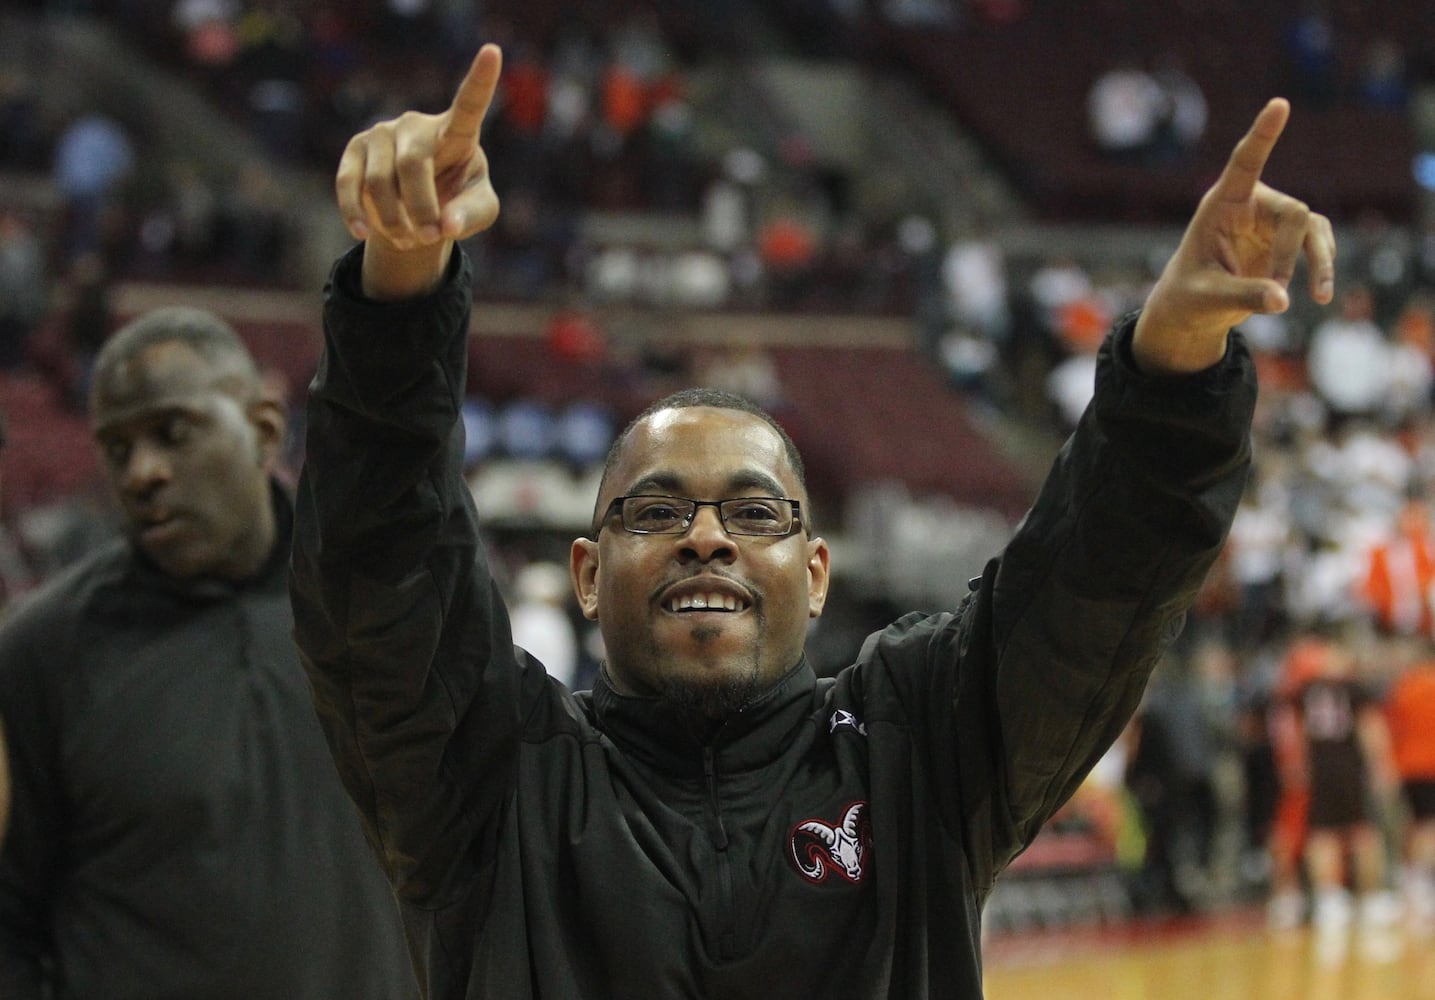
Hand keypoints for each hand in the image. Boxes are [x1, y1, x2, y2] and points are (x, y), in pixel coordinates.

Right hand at [334, 44, 502, 298]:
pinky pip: (349, 184)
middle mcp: (418, 125)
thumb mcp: (478, 212)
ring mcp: (383, 133)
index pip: (470, 104)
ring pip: (380, 182)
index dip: (481, 80)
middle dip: (421, 208)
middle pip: (412, 165)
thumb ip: (471, 216)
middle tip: (431, 237)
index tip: (493, 52)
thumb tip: (445, 224)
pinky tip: (362, 232)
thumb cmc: (457, 203)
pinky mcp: (355, 150)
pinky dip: (355, 213)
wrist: (418, 213)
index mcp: (458, 132)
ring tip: (410, 239)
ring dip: (395, 220)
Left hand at [1133, 98, 1335, 374]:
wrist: (1192, 310)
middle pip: (1294, 213)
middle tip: (1278, 293)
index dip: (1262, 134)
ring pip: (1313, 228)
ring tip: (1319, 299)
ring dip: (1318, 262)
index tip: (1280, 104)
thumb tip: (1282, 300)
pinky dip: (1322, 268)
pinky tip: (1320, 294)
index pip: (1245, 162)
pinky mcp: (1286, 242)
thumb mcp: (1207, 298)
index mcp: (1221, 205)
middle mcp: (1250, 206)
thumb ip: (1243, 296)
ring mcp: (1271, 223)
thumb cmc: (1188, 296)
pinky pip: (1318, 244)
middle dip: (1290, 255)